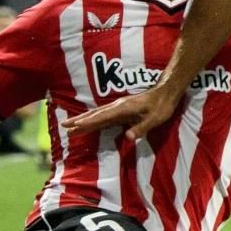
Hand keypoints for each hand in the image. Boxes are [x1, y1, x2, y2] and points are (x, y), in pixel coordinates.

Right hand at [65, 85, 180, 140]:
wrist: (166, 92)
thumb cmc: (162, 106)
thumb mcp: (155, 119)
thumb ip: (141, 128)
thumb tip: (128, 138)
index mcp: (123, 109)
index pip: (101, 117)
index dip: (87, 123)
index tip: (74, 127)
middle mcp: (117, 106)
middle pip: (94, 114)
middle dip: (79, 121)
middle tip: (64, 126)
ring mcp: (119, 107)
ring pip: (97, 114)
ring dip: (83, 119)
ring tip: (70, 124)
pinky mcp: (121, 109)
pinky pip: (103, 114)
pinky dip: (93, 119)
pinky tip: (89, 122)